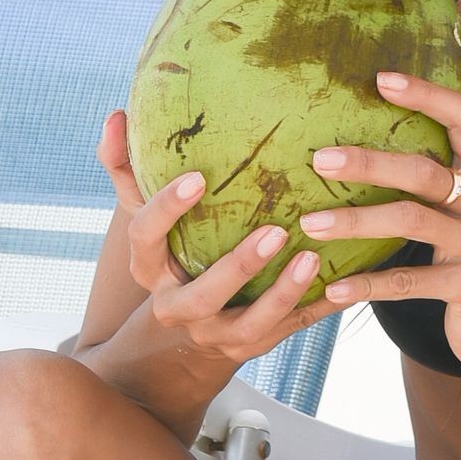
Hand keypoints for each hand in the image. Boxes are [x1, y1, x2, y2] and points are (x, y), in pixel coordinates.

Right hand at [95, 110, 346, 364]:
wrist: (186, 332)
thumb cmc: (172, 251)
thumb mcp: (147, 215)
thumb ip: (128, 168)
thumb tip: (117, 115)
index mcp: (149, 268)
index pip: (145, 237)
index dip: (167, 210)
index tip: (197, 178)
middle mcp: (178, 306)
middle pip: (204, 295)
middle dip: (239, 266)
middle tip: (276, 230)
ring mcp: (216, 332)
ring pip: (250, 324)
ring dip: (283, 293)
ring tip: (312, 258)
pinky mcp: (251, 344)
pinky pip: (287, 330)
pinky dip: (316, 308)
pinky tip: (344, 286)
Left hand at [298, 72, 460, 385]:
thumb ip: (433, 174)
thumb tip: (360, 142)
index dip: (427, 94)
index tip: (381, 79)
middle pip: (424, 171)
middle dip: (369, 163)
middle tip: (320, 160)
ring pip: (411, 222)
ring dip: (355, 222)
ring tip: (311, 224)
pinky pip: (409, 282)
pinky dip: (368, 285)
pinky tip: (335, 287)